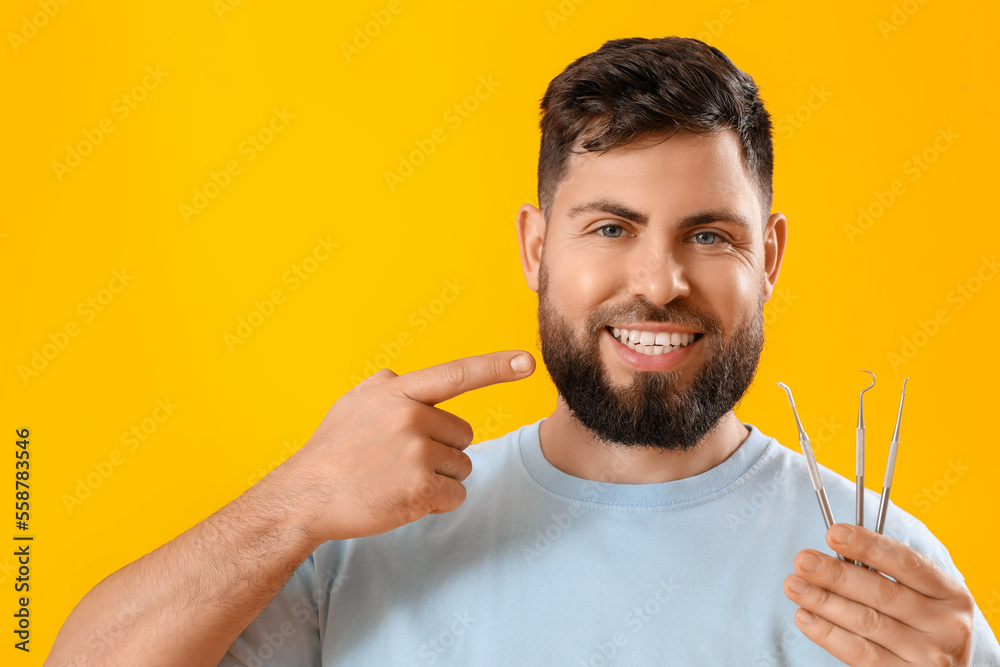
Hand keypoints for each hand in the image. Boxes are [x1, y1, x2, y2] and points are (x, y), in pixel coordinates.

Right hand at [278, 350, 534, 543]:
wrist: (303, 497)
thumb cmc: (330, 453)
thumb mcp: (352, 404)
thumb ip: (386, 388)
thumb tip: (404, 380)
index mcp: (396, 392)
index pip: (456, 374)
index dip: (496, 367)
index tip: (527, 362)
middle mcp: (410, 416)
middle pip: (463, 434)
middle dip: (442, 449)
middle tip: (399, 461)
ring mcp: (416, 452)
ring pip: (462, 466)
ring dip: (439, 478)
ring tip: (396, 479)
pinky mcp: (420, 487)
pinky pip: (455, 494)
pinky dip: (436, 502)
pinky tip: (402, 498)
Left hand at [783, 523, 974, 665]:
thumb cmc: (921, 626)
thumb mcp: (922, 598)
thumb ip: (887, 576)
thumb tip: (833, 552)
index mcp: (951, 594)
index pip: (906, 562)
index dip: (868, 546)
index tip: (833, 533)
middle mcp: (947, 625)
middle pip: (881, 593)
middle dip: (836, 574)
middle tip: (803, 561)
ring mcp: (929, 656)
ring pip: (866, 622)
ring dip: (823, 601)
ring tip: (794, 585)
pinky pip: (860, 653)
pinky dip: (827, 633)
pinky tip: (805, 617)